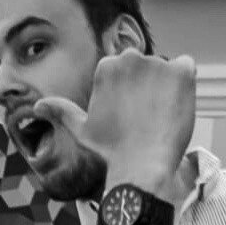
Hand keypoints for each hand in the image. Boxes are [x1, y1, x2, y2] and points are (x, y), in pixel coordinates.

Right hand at [33, 51, 195, 188]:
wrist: (142, 166)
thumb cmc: (111, 150)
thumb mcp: (82, 129)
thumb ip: (62, 111)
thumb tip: (37, 107)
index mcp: (107, 67)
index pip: (126, 71)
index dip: (130, 94)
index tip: (131, 115)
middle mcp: (131, 58)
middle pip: (145, 68)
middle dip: (147, 88)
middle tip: (146, 118)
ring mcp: (158, 63)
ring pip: (166, 71)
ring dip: (166, 89)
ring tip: (161, 117)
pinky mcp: (182, 72)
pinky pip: (187, 68)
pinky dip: (186, 84)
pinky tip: (176, 107)